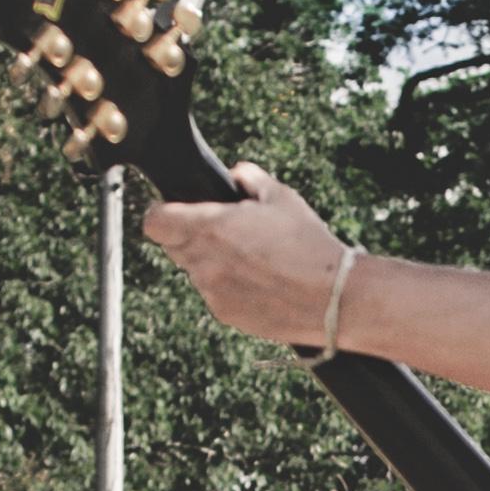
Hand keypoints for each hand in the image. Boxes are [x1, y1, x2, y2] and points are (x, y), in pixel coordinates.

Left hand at [144, 161, 352, 352]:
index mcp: (209, 227)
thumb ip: (250, 178)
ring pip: (195, 272)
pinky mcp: (225, 314)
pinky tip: (260, 283)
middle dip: (190, 237)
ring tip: (250, 261)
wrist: (334, 299)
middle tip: (225, 234)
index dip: (163, 214)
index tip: (176, 212)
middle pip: (173, 246)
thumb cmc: (310, 246)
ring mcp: (212, 291)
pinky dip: (228, 287)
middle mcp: (203, 261)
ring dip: (210, 264)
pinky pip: (214, 295)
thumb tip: (235, 175)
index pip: (154, 221)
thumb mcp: (282, 197)